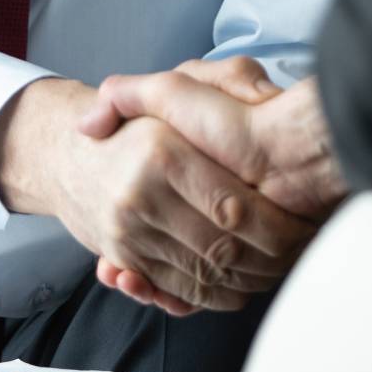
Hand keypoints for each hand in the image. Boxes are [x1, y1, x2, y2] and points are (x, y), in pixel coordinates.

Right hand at [0, 78, 315, 318]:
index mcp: (162, 152)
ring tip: (283, 269)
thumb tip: (270, 95)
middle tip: (303, 254)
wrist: (66, 157)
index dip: (275, 225)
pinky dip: (214, 295)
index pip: (231, 207)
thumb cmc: (138, 124)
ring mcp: (127, 232)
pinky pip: (177, 290)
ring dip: (248, 281)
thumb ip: (227, 76)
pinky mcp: (124, 259)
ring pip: (204, 276)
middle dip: (270, 260)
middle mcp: (140, 196)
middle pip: (222, 248)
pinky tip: (243, 284)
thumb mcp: (178, 84)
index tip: (305, 226)